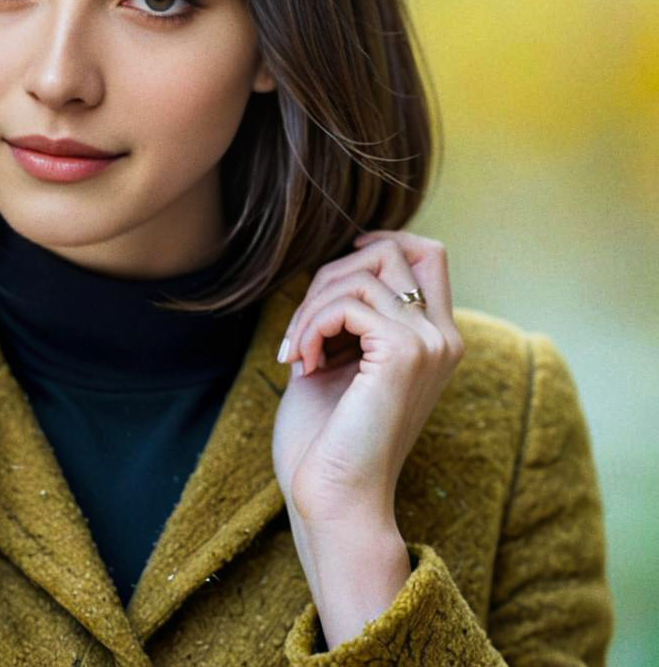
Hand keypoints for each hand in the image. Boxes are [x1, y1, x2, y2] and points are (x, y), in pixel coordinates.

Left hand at [272, 231, 465, 525]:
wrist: (334, 498)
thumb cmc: (326, 439)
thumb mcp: (338, 360)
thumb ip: (346, 316)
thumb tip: (332, 268)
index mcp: (434, 339)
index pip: (428, 255)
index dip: (380, 244)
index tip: (332, 276)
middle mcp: (443, 336)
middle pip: (393, 251)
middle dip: (331, 276)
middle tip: (302, 329)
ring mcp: (430, 343)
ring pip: (364, 273)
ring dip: (313, 305)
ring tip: (298, 351)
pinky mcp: (406, 353)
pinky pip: (348, 303)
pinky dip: (311, 325)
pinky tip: (302, 363)